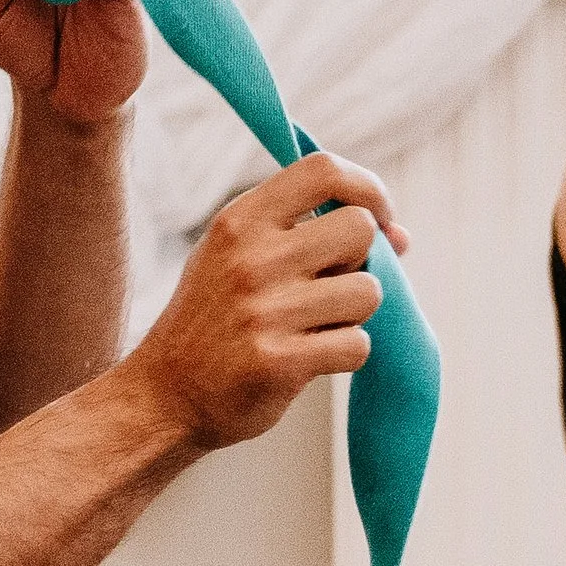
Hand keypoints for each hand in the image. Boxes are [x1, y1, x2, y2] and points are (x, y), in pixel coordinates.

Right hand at [128, 150, 410, 448]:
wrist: (164, 395)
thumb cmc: (216, 320)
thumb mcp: (240, 256)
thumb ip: (312, 234)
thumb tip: (401, 236)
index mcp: (240, 221)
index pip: (324, 170)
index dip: (369, 189)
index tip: (379, 218)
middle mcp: (251, 257)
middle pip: (359, 229)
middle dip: (362, 260)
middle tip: (333, 285)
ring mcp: (264, 310)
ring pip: (368, 292)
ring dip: (355, 313)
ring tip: (316, 325)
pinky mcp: (278, 361)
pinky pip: (357, 344)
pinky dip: (346, 354)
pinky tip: (311, 357)